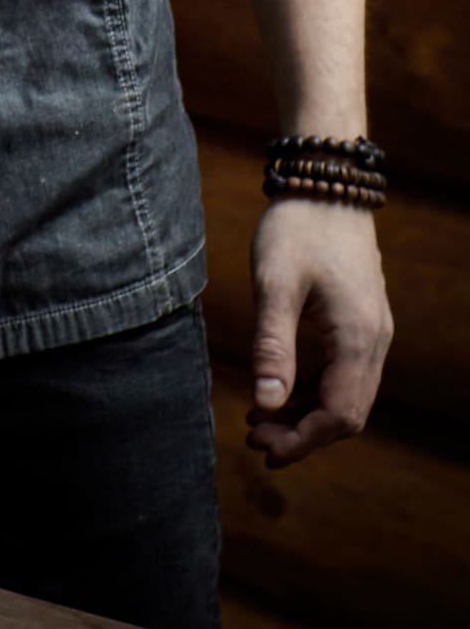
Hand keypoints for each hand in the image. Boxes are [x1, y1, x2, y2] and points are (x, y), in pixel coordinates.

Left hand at [246, 200, 392, 467]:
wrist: (325, 183)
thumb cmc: (297, 229)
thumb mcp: (275, 285)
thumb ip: (272, 345)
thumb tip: (266, 404)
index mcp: (357, 338)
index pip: (339, 415)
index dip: (302, 439)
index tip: (261, 446)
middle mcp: (374, 341)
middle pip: (348, 413)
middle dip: (303, 433)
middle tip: (254, 436)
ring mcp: (371, 331)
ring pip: (347, 394)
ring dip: (307, 413)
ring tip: (260, 418)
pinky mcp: (360, 320)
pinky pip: (344, 372)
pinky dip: (315, 389)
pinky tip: (281, 388)